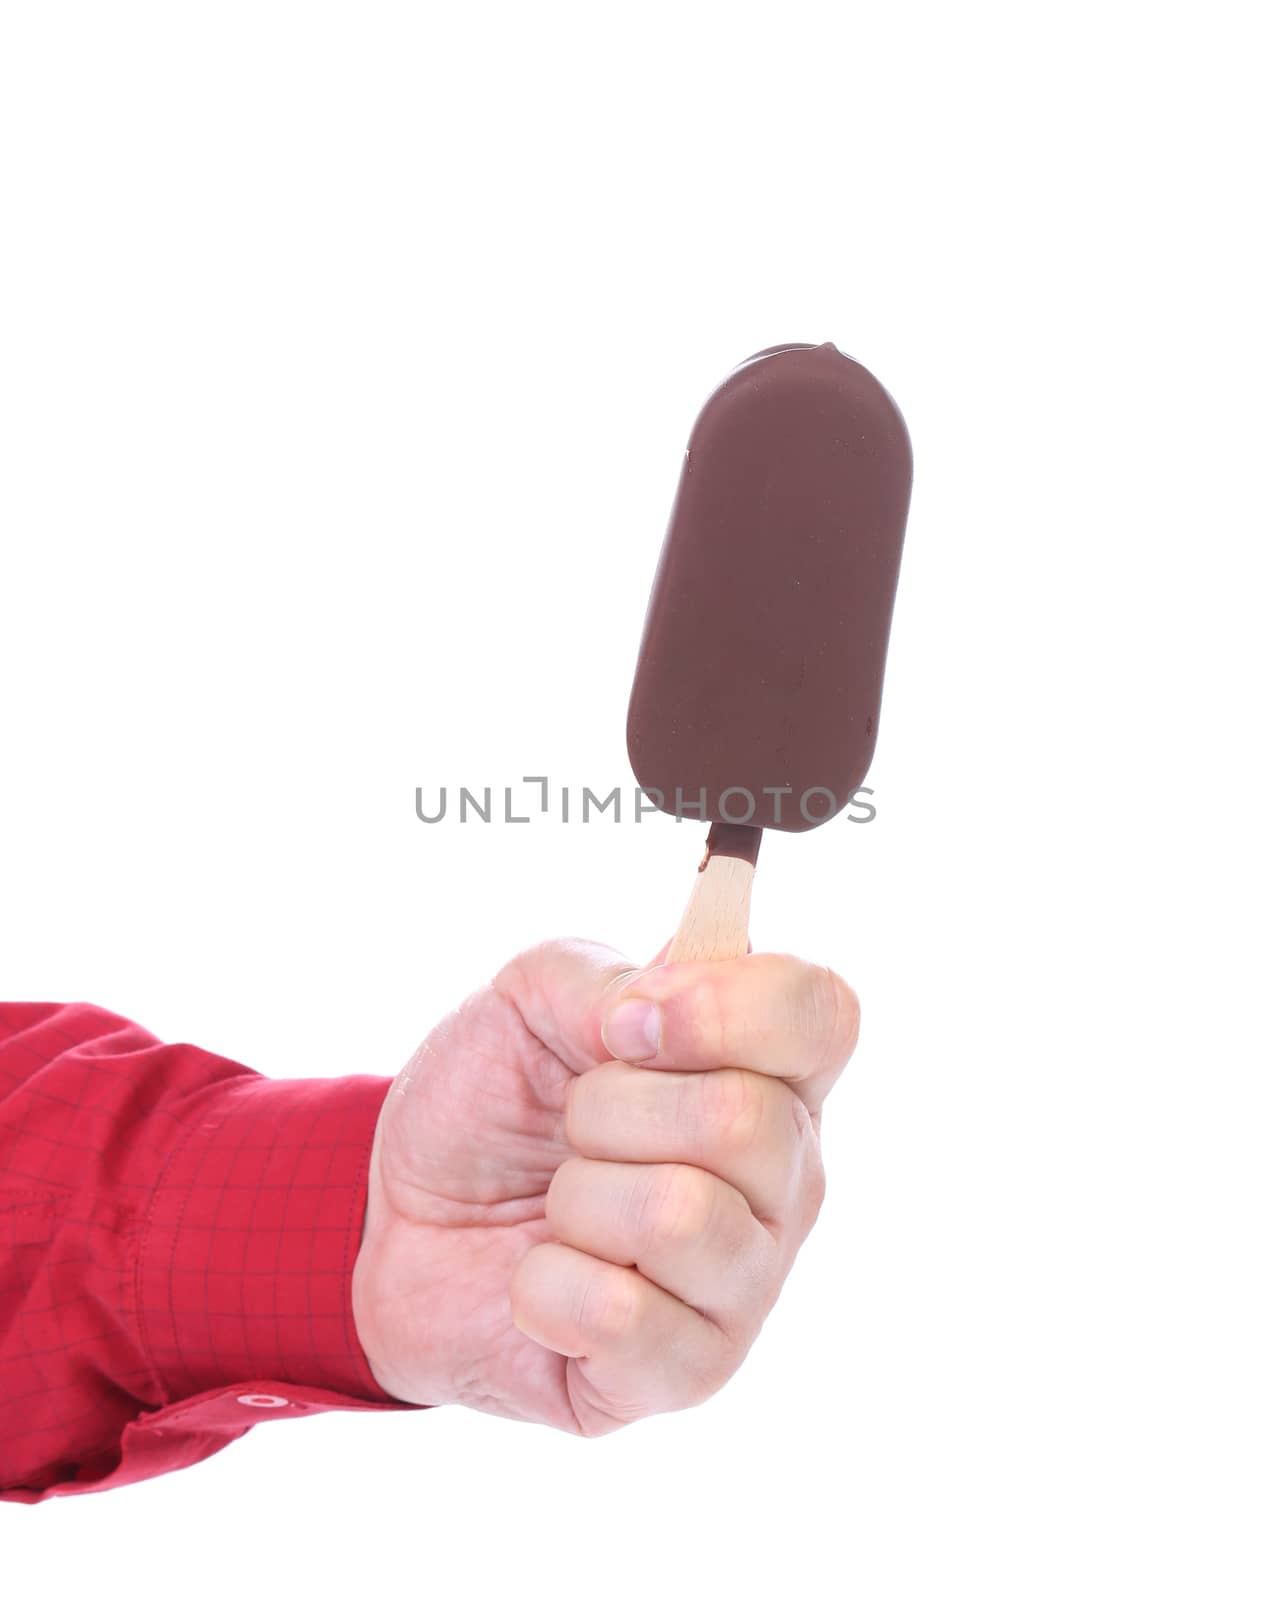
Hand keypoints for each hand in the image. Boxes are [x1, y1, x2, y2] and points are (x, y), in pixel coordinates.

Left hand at [352, 939, 858, 1434]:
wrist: (400, 1222)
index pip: (822, 1016)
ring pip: (680, 1216)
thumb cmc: (490, 1102)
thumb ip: (603, 982)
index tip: (629, 1021)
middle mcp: (785, 1181)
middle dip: (608, 1109)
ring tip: (559, 1210)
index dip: (731, 1006)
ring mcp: (747, 1284)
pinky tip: (544, 1282)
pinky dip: (544, 1287)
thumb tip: (653, 1016)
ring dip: (576, 1199)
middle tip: (571, 1128)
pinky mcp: (690, 1374)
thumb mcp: (528, 1001)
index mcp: (769, 1074)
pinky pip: (621, 1315)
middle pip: (745, 1118)